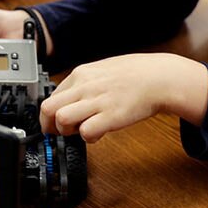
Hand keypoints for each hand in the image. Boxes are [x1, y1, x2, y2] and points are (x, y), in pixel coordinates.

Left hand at [39, 54, 207, 142]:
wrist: (159, 77)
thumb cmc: (133, 75)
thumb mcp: (101, 70)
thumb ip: (83, 84)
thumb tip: (68, 100)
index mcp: (80, 74)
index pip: (50, 96)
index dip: (51, 114)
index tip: (55, 122)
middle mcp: (85, 86)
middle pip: (48, 109)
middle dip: (50, 125)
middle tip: (62, 131)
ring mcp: (97, 101)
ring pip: (62, 120)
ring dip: (67, 131)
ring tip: (81, 130)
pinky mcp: (111, 116)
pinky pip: (86, 132)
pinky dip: (88, 138)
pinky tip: (99, 134)